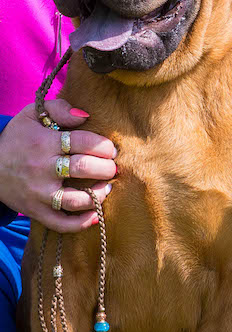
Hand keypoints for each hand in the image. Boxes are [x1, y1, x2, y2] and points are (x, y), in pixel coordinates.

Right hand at [0, 100, 115, 231]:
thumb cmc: (19, 138)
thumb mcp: (32, 115)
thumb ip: (59, 108)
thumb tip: (85, 116)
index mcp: (43, 142)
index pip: (83, 142)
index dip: (104, 146)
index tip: (110, 149)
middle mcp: (41, 168)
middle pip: (84, 168)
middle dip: (107, 168)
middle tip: (112, 167)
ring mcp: (39, 193)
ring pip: (77, 200)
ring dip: (99, 194)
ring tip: (105, 186)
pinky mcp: (36, 211)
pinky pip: (61, 223)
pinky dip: (81, 223)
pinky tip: (95, 214)